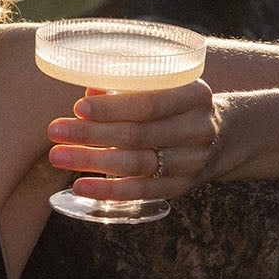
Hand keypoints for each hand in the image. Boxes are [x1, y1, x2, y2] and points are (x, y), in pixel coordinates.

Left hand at [46, 78, 220, 202]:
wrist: (223, 138)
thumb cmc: (178, 106)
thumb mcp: (165, 88)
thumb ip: (129, 87)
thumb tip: (88, 90)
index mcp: (195, 96)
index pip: (150, 103)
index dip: (113, 107)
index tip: (78, 107)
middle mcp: (197, 130)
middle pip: (139, 135)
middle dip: (92, 134)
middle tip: (54, 131)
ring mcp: (190, 162)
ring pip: (137, 164)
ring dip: (93, 161)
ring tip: (58, 156)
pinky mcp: (180, 187)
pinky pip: (141, 192)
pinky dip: (109, 190)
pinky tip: (80, 186)